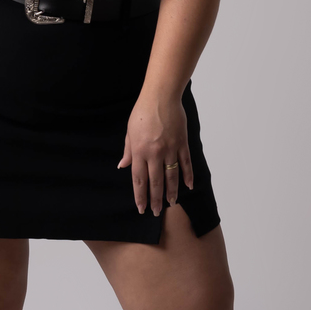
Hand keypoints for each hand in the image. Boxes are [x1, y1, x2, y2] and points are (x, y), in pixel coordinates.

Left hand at [118, 91, 193, 215]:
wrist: (161, 96)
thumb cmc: (142, 112)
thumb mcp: (129, 131)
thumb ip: (128, 151)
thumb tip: (123, 166)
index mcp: (139, 151)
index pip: (139, 180)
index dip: (140, 196)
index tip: (141, 208)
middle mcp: (155, 153)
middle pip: (155, 182)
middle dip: (156, 199)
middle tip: (157, 212)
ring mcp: (170, 149)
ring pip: (171, 176)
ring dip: (172, 192)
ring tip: (172, 203)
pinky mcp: (182, 143)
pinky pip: (185, 163)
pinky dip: (187, 176)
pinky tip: (188, 186)